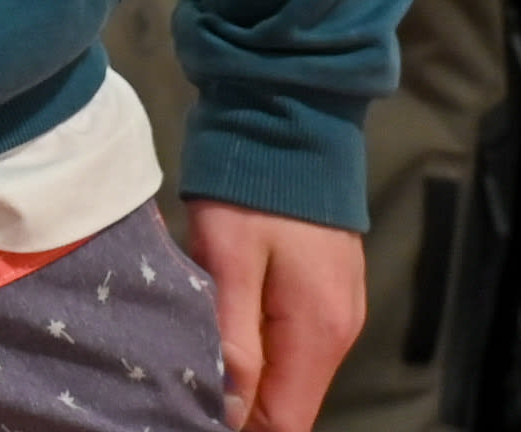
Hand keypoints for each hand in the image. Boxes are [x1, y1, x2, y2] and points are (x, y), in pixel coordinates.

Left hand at [183, 202, 365, 431]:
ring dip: (248, 379)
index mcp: (318, 331)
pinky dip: (260, 350)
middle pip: (288, 404)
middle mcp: (339, 331)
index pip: (286, 422)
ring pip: (290, 375)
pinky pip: (294, 344)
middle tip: (181, 390)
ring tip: (194, 364)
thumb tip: (231, 411)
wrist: (289, 119)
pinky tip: (222, 333)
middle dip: (240, 408)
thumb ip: (233, 338)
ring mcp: (338, 310)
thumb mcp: (229, 259)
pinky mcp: (328, 290)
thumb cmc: (253, 187)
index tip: (190, 415)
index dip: (240, 429)